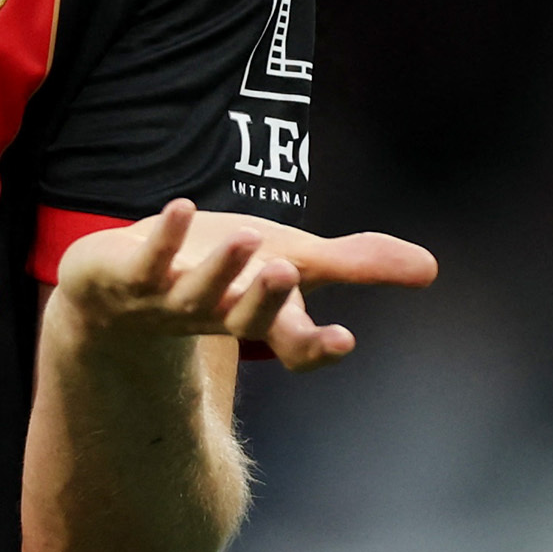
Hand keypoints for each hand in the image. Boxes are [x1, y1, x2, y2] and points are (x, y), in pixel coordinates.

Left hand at [50, 199, 437, 370]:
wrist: (121, 280)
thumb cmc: (216, 269)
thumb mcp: (292, 259)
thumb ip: (357, 265)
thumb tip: (431, 268)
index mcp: (258, 317)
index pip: (294, 345)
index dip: (317, 347)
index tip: (344, 340)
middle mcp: (216, 314)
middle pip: (246, 319)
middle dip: (270, 302)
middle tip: (290, 274)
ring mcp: (169, 298)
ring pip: (199, 291)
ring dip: (224, 267)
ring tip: (253, 237)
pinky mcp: (131, 273)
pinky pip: (148, 258)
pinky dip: (165, 235)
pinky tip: (180, 205)